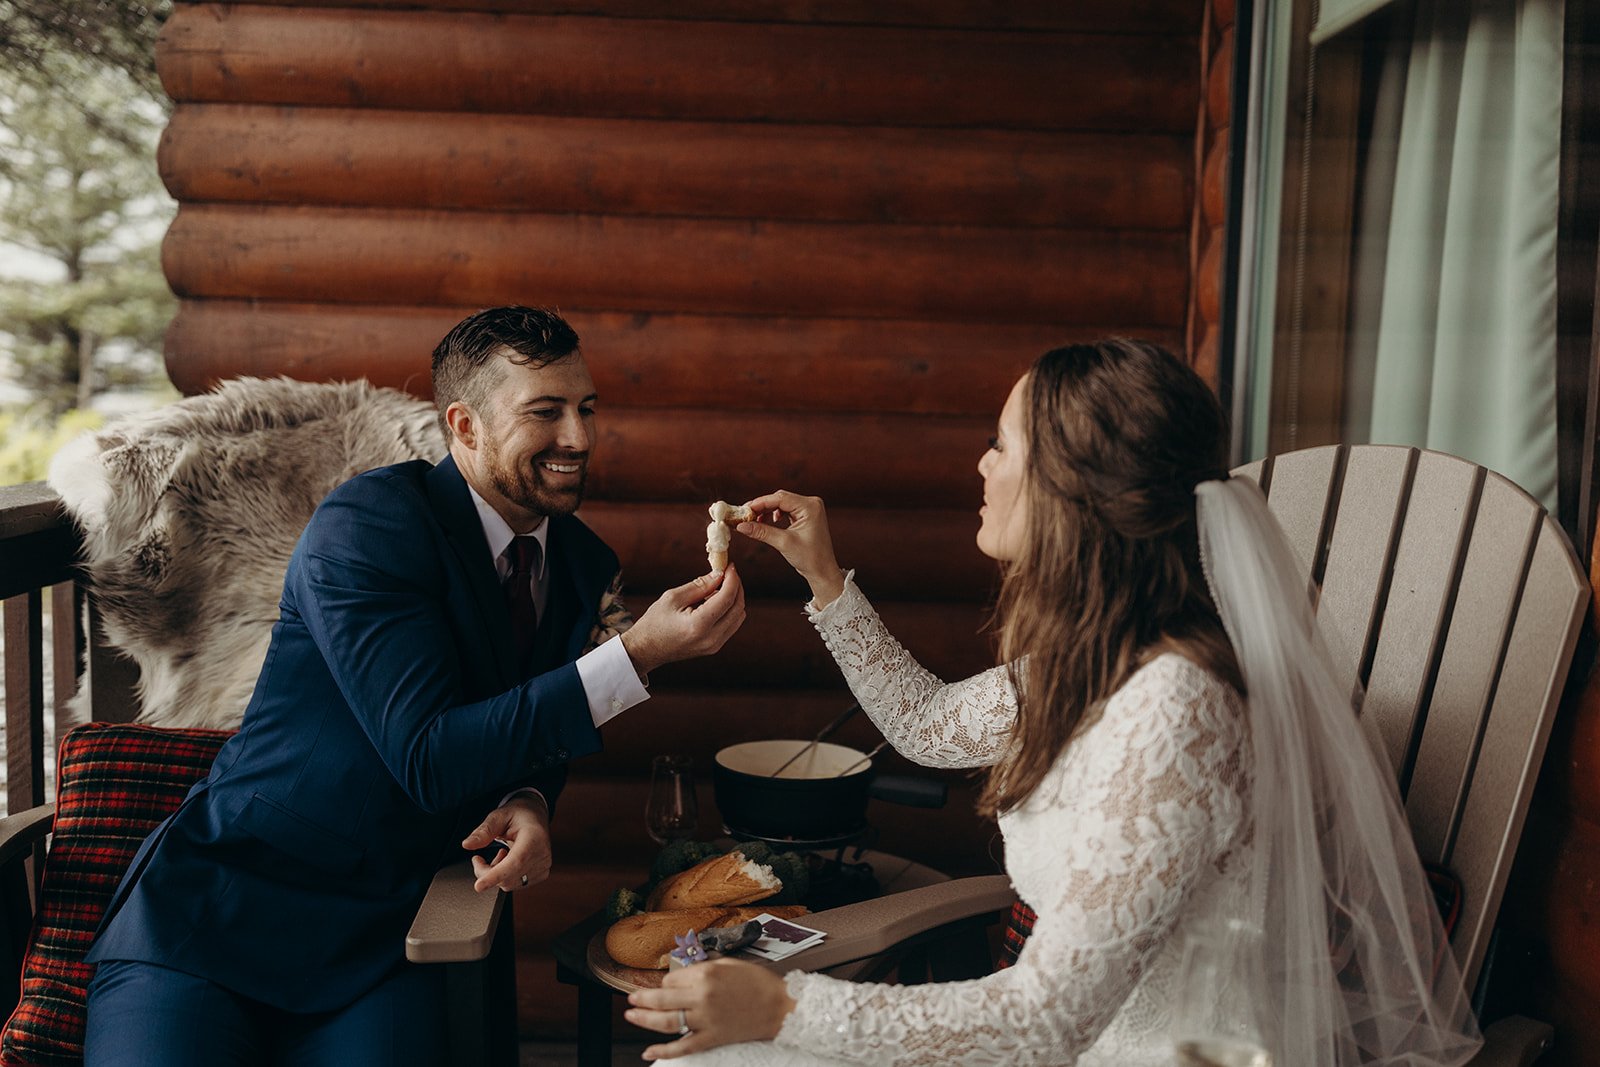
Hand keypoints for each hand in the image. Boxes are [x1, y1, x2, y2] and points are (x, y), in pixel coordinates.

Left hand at [461, 793, 551, 892]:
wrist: (536, 816)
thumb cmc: (519, 814)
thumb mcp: (498, 816)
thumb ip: (484, 831)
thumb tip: (467, 844)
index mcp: (534, 837)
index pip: (515, 862)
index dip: (496, 875)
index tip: (479, 885)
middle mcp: (542, 854)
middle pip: (508, 877)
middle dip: (486, 873)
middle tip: (477, 859)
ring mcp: (543, 866)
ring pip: (510, 884)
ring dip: (496, 875)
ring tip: (499, 855)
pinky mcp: (541, 874)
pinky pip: (516, 884)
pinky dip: (505, 877)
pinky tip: (507, 862)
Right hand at [620, 566, 745, 675]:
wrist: (646, 650)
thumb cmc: (655, 621)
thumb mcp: (673, 597)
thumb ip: (700, 585)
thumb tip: (720, 574)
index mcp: (699, 625)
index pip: (727, 598)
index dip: (732, 579)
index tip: (729, 565)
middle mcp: (711, 638)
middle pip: (737, 607)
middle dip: (736, 587)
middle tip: (727, 572)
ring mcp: (715, 645)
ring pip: (738, 616)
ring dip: (734, 598)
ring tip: (718, 586)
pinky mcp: (715, 647)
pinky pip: (731, 624)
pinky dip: (729, 610)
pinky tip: (715, 601)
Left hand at [624, 958, 795, 1059]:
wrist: (780, 1006)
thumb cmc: (758, 983)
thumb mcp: (729, 964)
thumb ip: (703, 969)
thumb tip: (681, 976)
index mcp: (706, 973)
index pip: (672, 978)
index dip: (666, 982)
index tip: (666, 986)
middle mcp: (702, 995)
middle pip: (662, 999)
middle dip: (642, 999)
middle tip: (631, 999)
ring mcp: (706, 1019)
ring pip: (667, 1022)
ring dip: (645, 1019)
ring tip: (631, 1016)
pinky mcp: (712, 1037)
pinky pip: (683, 1046)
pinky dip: (664, 1052)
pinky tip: (649, 1052)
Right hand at [736, 490, 846, 607]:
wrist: (822, 571)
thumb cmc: (810, 558)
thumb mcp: (783, 543)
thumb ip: (762, 531)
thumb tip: (741, 526)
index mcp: (810, 507)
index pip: (780, 498)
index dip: (760, 503)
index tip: (744, 510)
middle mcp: (811, 504)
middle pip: (780, 498)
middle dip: (761, 506)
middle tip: (745, 515)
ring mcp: (809, 509)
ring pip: (781, 503)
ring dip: (766, 510)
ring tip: (754, 520)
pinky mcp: (805, 515)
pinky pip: (786, 510)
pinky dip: (773, 514)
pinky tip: (766, 521)